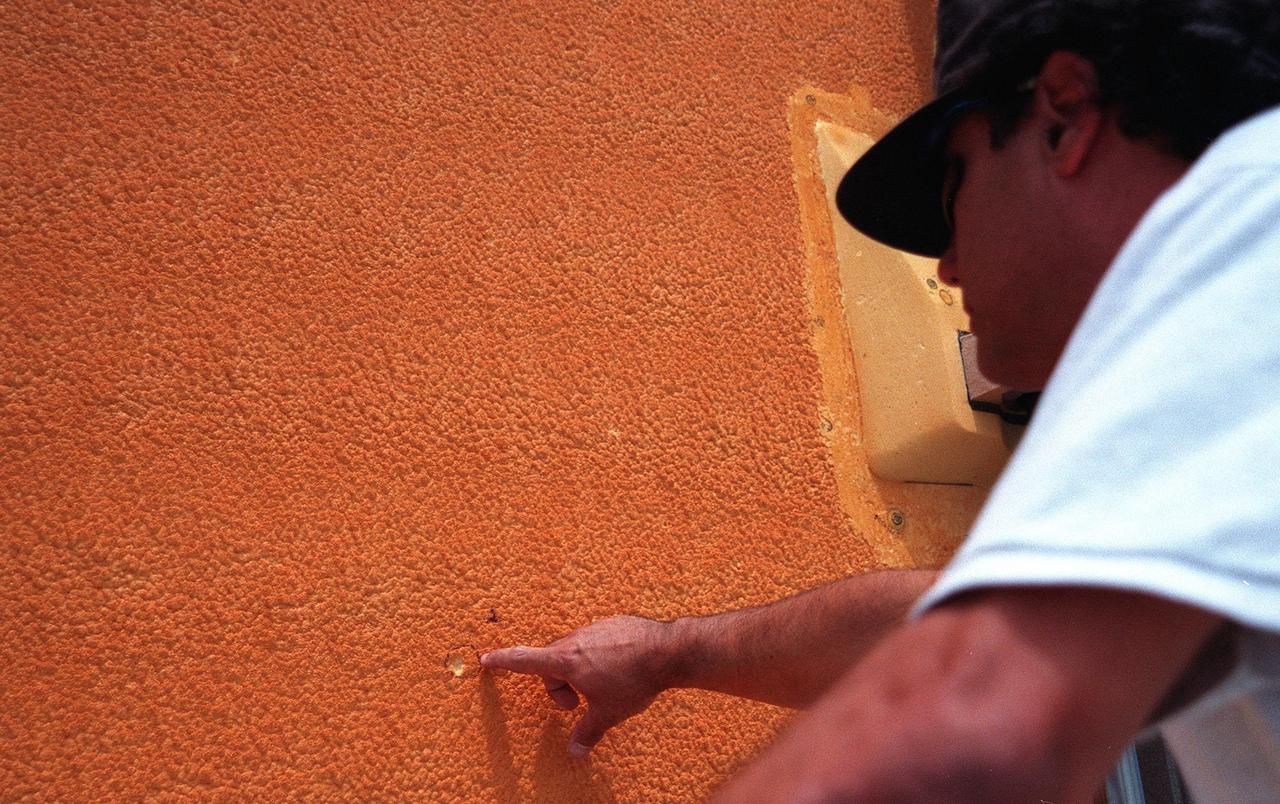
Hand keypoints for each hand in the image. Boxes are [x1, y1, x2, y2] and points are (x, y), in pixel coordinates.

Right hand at [480, 615, 679, 756]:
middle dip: (558, 685)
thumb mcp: (608, 713)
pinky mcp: (613, 623)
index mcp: (567, 660)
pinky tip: (620, 668)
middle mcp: (576, 639)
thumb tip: (575, 751)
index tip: (486, 657)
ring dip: (579, 671)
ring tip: (603, 686)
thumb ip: (587, 732)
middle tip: (576, 704)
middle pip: (552, 662)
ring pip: (574, 650)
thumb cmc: (634, 680)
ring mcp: (595, 628)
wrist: (668, 651)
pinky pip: (595, 641)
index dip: (504, 660)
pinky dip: (598, 656)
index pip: (525, 659)